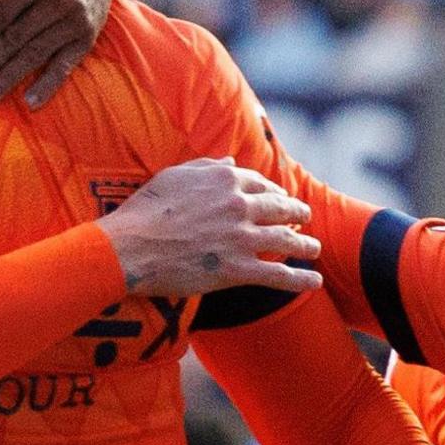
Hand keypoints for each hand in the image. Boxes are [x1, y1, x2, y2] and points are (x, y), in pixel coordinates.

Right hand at [99, 157, 322, 294]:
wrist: (130, 247)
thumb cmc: (145, 210)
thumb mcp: (174, 176)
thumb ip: (206, 167)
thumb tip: (231, 162)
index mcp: (225, 179)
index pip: (260, 184)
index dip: (274, 192)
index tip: (281, 198)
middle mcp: (239, 205)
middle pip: (280, 208)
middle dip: (297, 213)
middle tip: (306, 217)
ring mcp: (241, 238)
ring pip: (285, 239)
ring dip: (305, 244)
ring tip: (314, 248)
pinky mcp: (238, 269)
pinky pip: (278, 274)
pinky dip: (300, 279)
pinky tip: (313, 282)